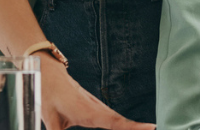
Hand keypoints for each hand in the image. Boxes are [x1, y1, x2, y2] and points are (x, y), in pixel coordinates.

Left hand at [38, 56, 153, 129]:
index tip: (151, 127)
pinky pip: (113, 118)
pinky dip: (125, 125)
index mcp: (87, 111)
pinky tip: (131, 128)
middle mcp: (96, 108)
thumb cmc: (48, 95)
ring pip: (118, 119)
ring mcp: (97, 106)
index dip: (132, 127)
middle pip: (121, 122)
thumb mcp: (50, 121)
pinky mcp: (96, 107)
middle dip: (137, 129)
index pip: (114, 122)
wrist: (48, 75)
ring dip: (133, 127)